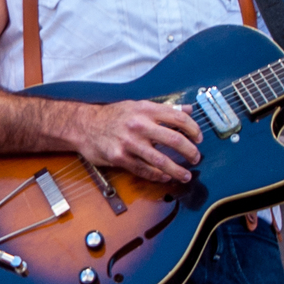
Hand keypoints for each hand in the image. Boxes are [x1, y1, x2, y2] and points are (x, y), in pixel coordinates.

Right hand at [72, 99, 202, 184]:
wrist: (84, 125)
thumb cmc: (113, 116)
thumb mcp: (138, 106)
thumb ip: (164, 109)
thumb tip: (188, 109)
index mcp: (145, 109)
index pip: (178, 118)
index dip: (193, 129)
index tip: (199, 138)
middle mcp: (139, 125)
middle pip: (173, 140)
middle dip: (189, 151)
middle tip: (196, 158)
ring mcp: (129, 143)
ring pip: (160, 160)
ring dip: (177, 170)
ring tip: (185, 175)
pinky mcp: (120, 158)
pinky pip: (144, 170)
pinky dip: (157, 175)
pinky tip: (165, 177)